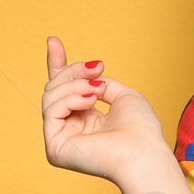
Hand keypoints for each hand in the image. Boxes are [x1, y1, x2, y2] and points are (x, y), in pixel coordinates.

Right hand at [41, 37, 165, 183]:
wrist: (143, 152)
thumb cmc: (141, 129)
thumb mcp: (122, 95)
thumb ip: (99, 83)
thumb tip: (87, 75)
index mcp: (86, 120)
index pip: (64, 90)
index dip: (58, 64)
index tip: (53, 41)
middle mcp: (71, 130)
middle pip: (56, 88)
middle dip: (74, 71)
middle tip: (98, 68)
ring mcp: (61, 139)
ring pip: (51, 95)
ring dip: (76, 85)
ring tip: (98, 91)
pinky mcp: (55, 148)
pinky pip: (50, 110)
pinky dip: (70, 99)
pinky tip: (90, 101)